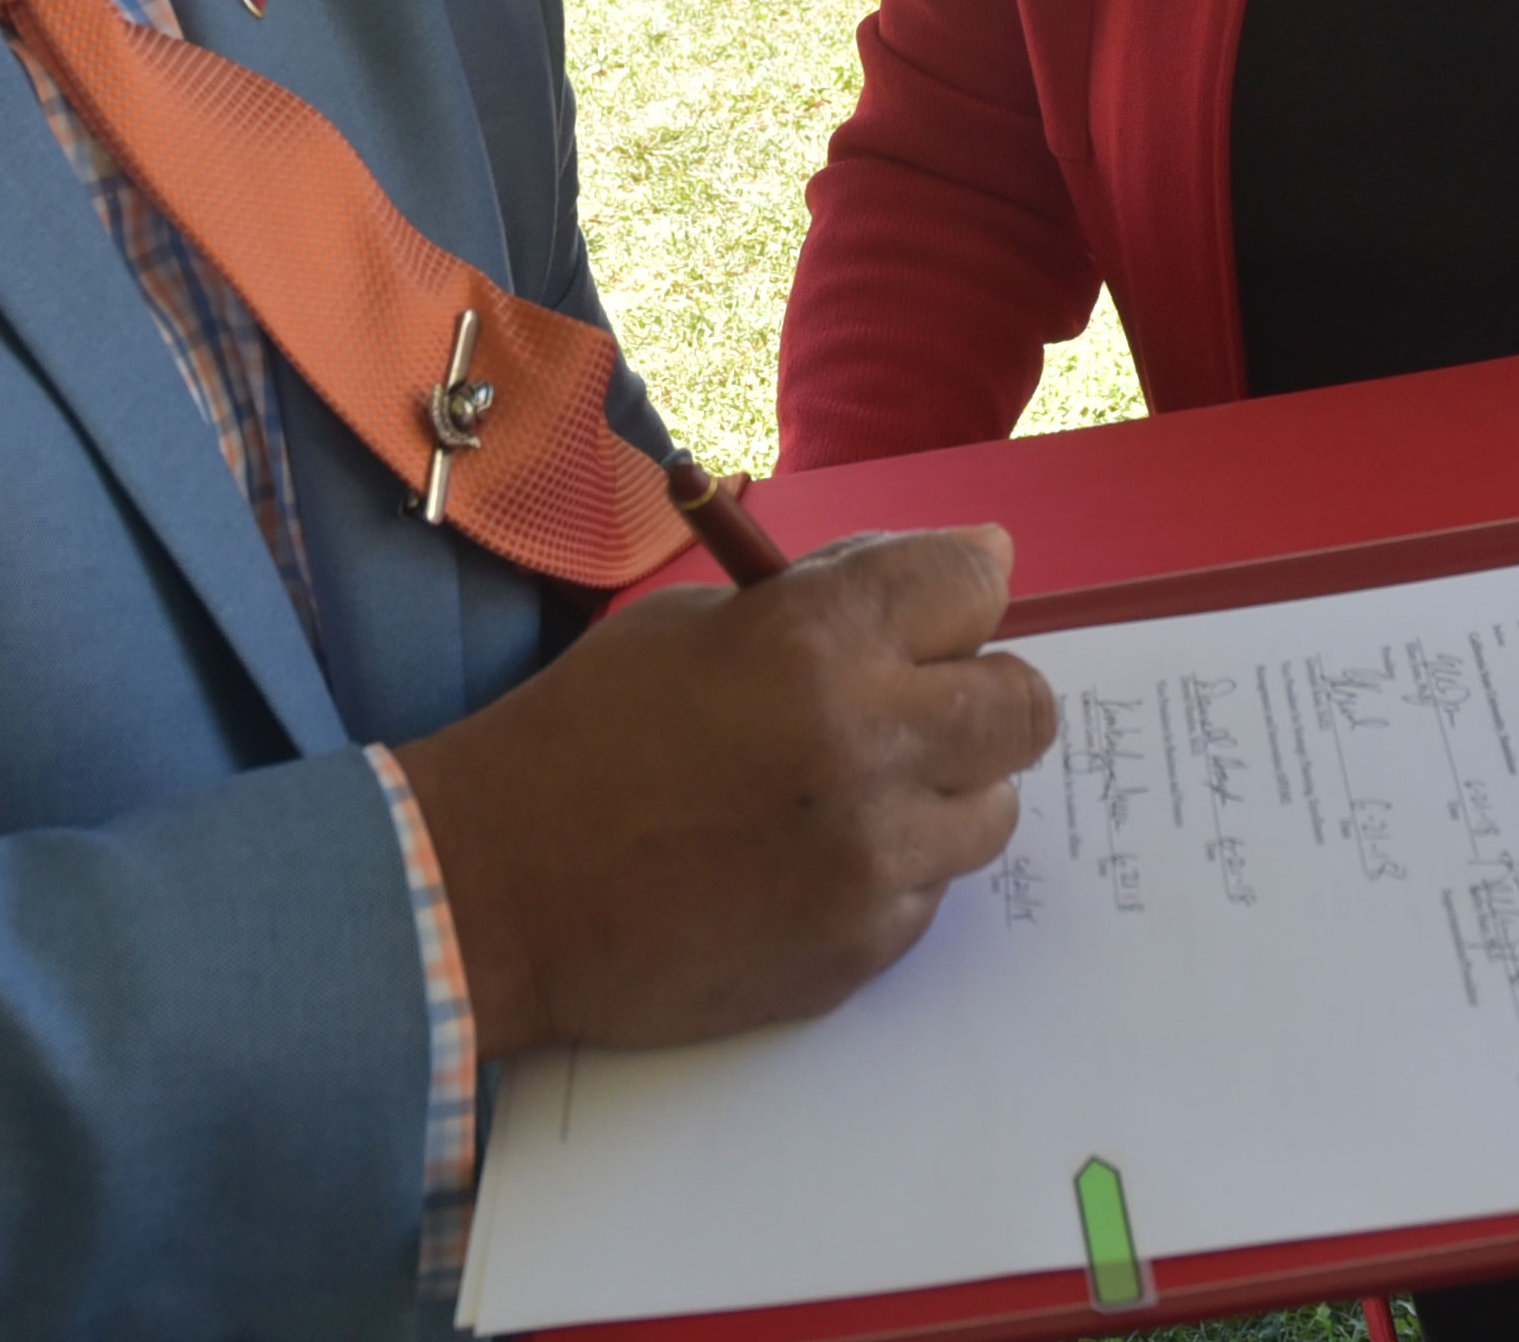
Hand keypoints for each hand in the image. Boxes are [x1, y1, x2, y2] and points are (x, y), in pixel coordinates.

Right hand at [393, 528, 1055, 1059]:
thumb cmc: (582, 736)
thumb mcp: (694, 623)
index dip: (964, 586)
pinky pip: (930, 895)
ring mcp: (872, 862)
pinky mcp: (861, 950)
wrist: (494, 893)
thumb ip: (829, 596)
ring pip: (992, 812)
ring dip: (942, 791)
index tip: (947, 602)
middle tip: (919, 701)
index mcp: (816, 640)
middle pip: (1024, 708)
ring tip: (850, 790)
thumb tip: (957, 568)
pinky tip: (805, 860)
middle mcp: (865, 747)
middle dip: (981, 692)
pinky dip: (891, 870)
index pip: (975, 584)